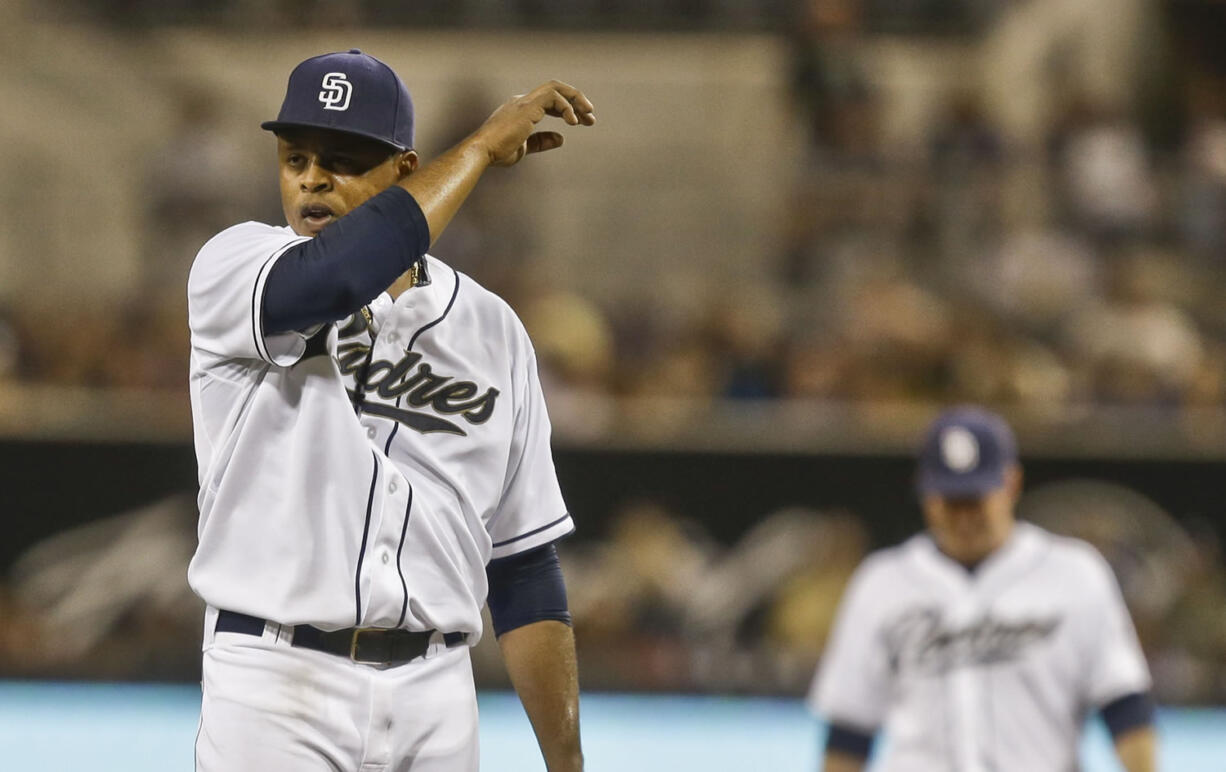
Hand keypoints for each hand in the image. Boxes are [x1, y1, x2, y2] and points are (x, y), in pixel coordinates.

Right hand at [472, 81, 595, 166]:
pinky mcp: (528, 106)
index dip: (567, 109)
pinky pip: (553, 96)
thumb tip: (561, 139)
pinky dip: (566, 107)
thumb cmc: (498, 152)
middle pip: (555, 89)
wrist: (483, 151)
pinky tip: (573, 122)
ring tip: (588, 115)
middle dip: (576, 100)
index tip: (583, 122)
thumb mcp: (524, 148)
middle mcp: (523, 101)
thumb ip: (542, 141)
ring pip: (556, 88)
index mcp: (522, 109)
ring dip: (575, 99)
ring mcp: (525, 101)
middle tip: (591, 116)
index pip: (549, 101)